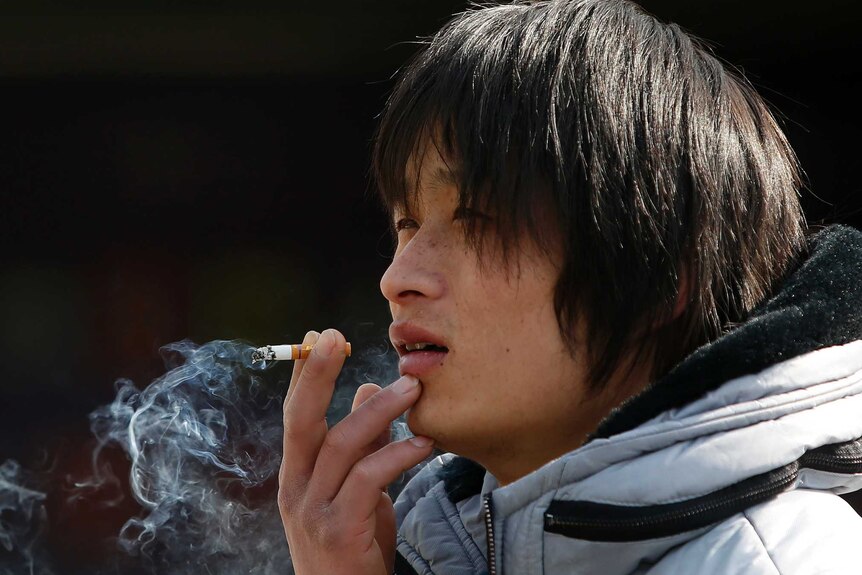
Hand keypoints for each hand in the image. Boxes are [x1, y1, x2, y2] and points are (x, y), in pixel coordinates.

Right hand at [278, 328, 433, 574]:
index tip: (318, 335)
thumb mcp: (355, 490)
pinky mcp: (339, 530)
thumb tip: (371, 387)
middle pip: (301, 421)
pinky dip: (396, 455)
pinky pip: (367, 480)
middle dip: (317, 375)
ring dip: (378, 411)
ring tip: (412, 388)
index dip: (305, 374)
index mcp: (296, 474)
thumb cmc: (353, 545)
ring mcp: (312, 511)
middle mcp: (295, 488)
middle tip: (337, 337)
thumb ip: (361, 443)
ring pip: (341, 445)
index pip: (295, 414)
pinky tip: (423, 444)